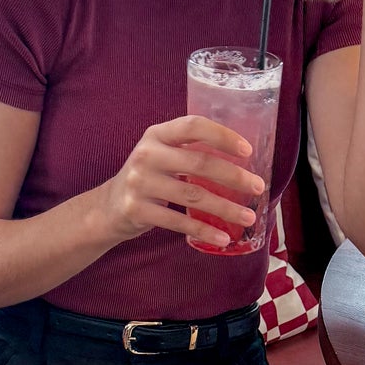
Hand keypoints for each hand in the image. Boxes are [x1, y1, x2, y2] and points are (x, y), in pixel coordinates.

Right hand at [97, 114, 263, 248]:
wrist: (107, 207)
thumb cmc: (147, 179)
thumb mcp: (161, 155)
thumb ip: (189, 151)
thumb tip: (241, 162)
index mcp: (156, 134)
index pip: (193, 126)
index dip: (222, 136)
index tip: (247, 151)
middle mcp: (147, 154)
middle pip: (200, 163)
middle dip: (234, 177)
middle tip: (258, 187)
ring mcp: (140, 183)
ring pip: (194, 196)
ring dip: (226, 208)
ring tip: (248, 217)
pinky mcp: (138, 210)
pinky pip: (179, 222)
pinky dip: (204, 232)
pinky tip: (223, 238)